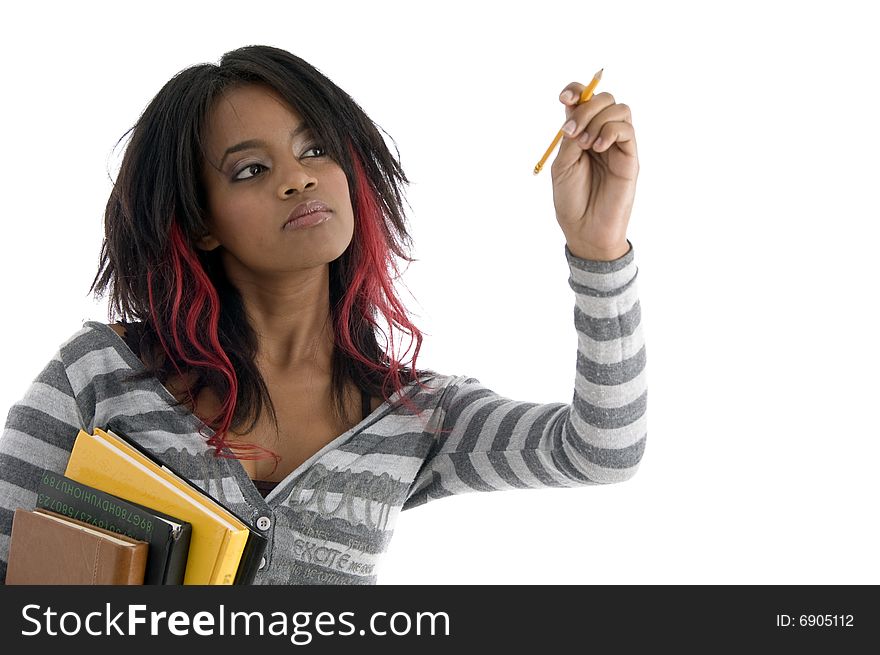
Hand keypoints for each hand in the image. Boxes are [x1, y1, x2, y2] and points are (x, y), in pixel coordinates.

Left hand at [550, 84, 638, 259]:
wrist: (585, 228)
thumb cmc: (571, 200)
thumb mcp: (562, 165)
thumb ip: (570, 137)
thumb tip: (578, 109)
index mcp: (580, 134)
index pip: (583, 99)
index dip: (575, 91)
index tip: (564, 99)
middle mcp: (600, 135)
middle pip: (603, 99)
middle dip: (586, 108)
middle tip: (573, 133)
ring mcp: (617, 145)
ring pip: (619, 109)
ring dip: (598, 119)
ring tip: (587, 145)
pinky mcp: (630, 157)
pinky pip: (627, 129)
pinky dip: (610, 131)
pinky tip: (599, 148)